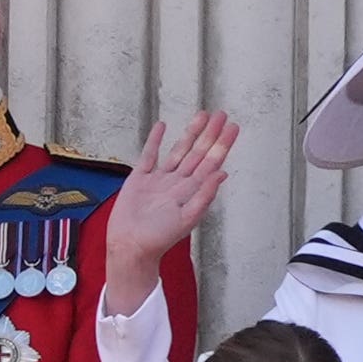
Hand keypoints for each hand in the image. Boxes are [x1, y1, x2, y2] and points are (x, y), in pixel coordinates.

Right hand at [102, 110, 237, 313]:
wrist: (130, 246)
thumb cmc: (159, 238)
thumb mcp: (187, 217)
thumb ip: (205, 195)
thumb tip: (223, 174)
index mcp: (191, 192)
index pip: (211, 163)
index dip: (222, 145)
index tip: (232, 128)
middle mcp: (178, 183)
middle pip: (198, 153)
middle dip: (210, 134)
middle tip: (221, 115)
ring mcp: (159, 179)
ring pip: (178, 150)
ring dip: (190, 133)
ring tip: (201, 115)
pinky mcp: (140, 179)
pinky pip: (149, 155)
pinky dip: (155, 141)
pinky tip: (162, 127)